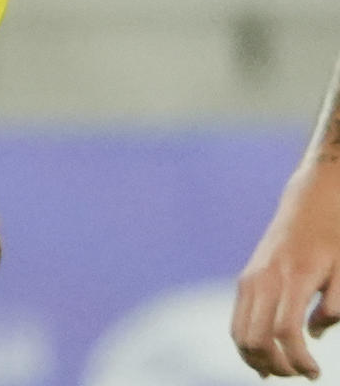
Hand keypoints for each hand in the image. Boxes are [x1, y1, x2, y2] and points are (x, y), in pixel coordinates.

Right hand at [233, 163, 339, 378]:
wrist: (313, 200)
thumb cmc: (336, 236)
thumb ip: (334, 307)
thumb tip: (313, 335)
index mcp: (292, 278)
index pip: (285, 331)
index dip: (298, 359)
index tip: (316, 373)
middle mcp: (263, 280)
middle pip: (255, 337)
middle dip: (277, 365)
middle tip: (302, 374)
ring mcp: (250, 279)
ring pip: (239, 332)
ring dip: (258, 358)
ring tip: (283, 370)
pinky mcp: (246, 279)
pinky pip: (238, 320)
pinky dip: (247, 343)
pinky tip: (265, 356)